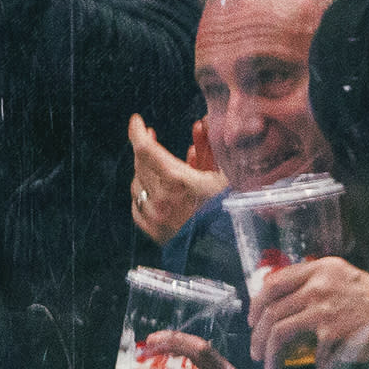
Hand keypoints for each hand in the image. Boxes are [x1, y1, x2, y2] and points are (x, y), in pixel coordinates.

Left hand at [128, 114, 224, 244]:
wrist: (228, 248)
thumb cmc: (232, 210)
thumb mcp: (226, 175)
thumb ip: (211, 148)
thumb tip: (201, 124)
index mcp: (178, 181)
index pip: (146, 149)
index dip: (137, 132)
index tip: (136, 121)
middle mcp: (160, 197)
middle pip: (141, 164)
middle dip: (145, 148)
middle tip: (150, 138)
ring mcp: (153, 215)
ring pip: (137, 183)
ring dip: (145, 170)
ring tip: (158, 164)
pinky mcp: (151, 229)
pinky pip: (137, 204)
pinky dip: (143, 192)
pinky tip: (153, 188)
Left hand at [250, 257, 368, 368]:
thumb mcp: (344, 279)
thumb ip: (314, 283)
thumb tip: (278, 301)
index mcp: (320, 269)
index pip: (273, 282)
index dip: (256, 304)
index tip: (253, 321)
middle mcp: (319, 284)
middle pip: (271, 309)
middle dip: (257, 335)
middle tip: (255, 350)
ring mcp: (325, 307)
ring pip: (279, 330)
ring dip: (268, 351)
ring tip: (268, 365)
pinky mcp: (333, 331)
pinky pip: (306, 350)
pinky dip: (301, 362)